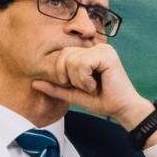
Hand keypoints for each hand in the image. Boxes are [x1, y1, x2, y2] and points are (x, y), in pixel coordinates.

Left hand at [31, 45, 154, 128]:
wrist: (122, 109)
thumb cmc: (102, 101)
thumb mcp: (73, 93)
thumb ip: (55, 87)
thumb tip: (34, 82)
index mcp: (88, 53)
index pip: (62, 54)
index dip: (62, 73)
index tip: (78, 86)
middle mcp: (96, 47)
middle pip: (64, 55)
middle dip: (70, 77)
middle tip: (86, 87)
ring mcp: (102, 49)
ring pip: (72, 60)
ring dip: (79, 80)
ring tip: (93, 86)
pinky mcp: (107, 55)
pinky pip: (82, 64)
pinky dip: (85, 79)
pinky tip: (97, 84)